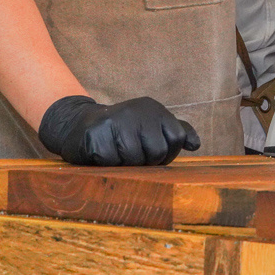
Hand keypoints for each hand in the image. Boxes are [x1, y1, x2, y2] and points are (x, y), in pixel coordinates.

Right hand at [38, 95, 200, 165]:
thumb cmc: (120, 130)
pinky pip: (112, 164)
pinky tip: (101, 154)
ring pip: (135, 161)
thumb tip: (196, 144)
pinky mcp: (96, 136)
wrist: (78, 126)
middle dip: (145, 162)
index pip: (176, 139)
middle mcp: (137, 111)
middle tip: (130, 154)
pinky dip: (108, 165)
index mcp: (153, 108)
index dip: (166, 154)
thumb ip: (175, 131)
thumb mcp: (149, 125)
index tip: (152, 153)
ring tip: (115, 152)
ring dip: (125, 165)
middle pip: (157, 153)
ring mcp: (115, 121)